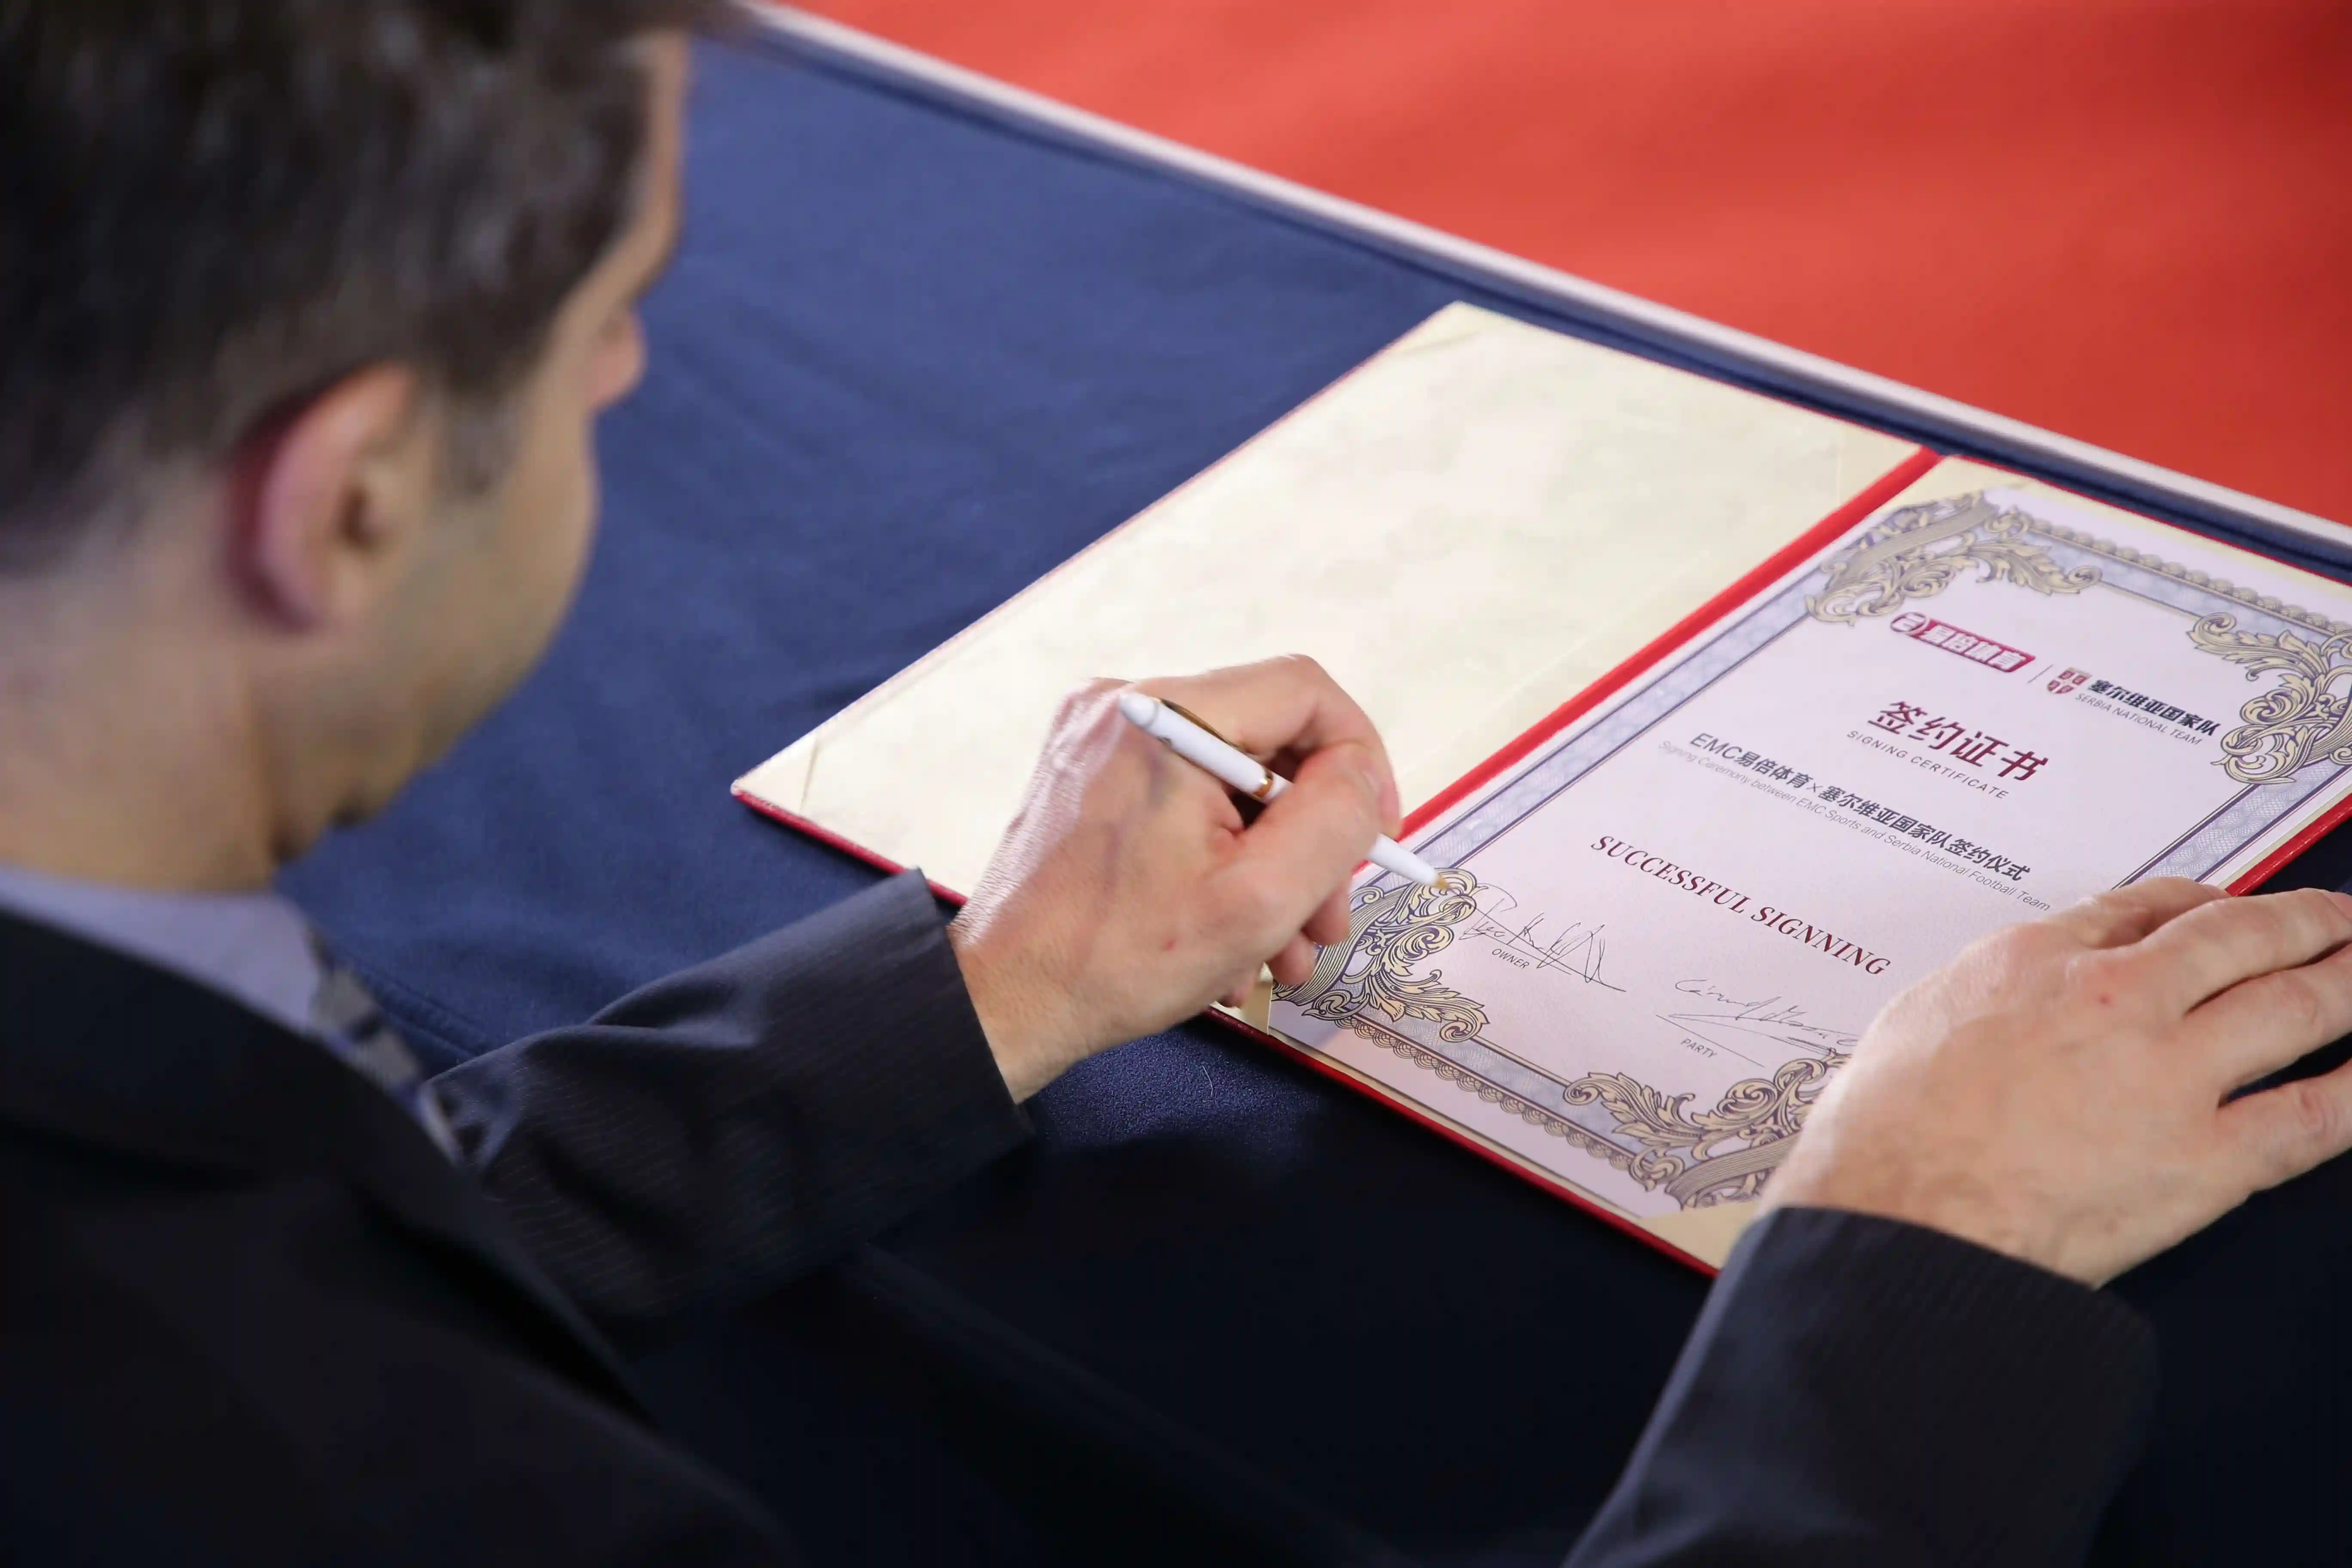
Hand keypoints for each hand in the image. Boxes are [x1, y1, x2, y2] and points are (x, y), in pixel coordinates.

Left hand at [945, 657, 1400, 1101]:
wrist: (1002, 1002)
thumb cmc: (1116, 960)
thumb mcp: (1259, 901)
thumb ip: (1333, 823)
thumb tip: (1361, 775)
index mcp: (1164, 720)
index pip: (1305, 693)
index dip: (1360, 758)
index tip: (1375, 834)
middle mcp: (1124, 710)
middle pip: (1269, 744)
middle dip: (1313, 839)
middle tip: (1327, 920)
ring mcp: (1100, 742)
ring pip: (1231, 784)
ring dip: (1270, 867)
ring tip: (1281, 952)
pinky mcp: (1087, 777)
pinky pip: (1185, 803)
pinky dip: (1219, 863)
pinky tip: (1226, 941)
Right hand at [1766, 878, 2351, 1284]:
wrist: (1899, 1219)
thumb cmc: (1884, 1140)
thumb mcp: (1916, 1020)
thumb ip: (1985, 997)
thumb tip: (2006, 1001)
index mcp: (2035, 961)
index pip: (2143, 907)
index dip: (2200, 901)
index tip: (2223, 907)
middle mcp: (2113, 1000)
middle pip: (2236, 938)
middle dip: (2301, 922)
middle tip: (2333, 918)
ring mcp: (2167, 1076)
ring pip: (2292, 1008)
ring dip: (2345, 982)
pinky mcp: (2203, 1162)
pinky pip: (2309, 1117)